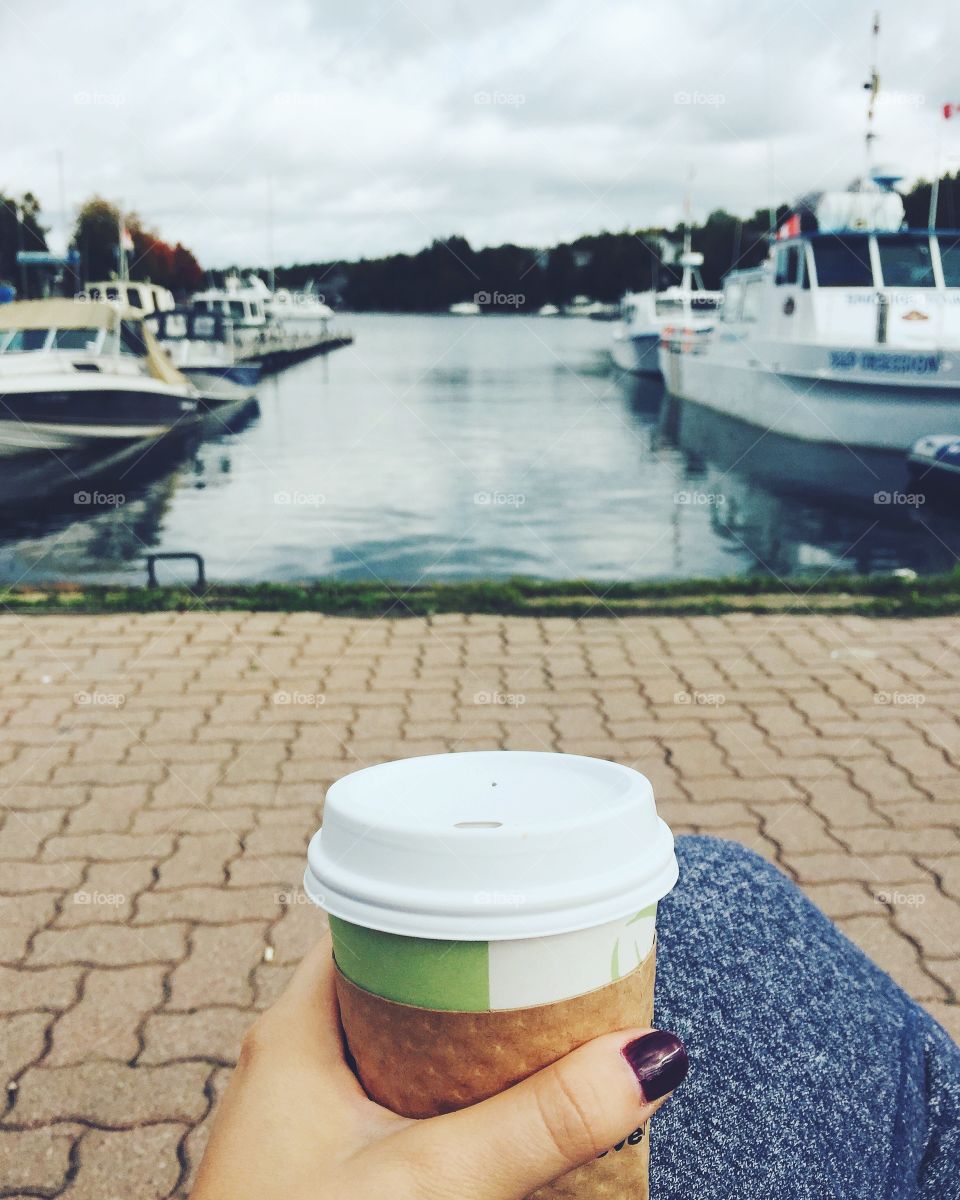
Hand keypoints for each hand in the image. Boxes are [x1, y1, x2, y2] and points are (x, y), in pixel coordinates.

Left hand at [191, 933, 687, 1199]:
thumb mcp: (432, 1183)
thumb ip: (538, 1124)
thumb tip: (650, 1057)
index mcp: (293, 1033)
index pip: (376, 929)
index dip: (449, 912)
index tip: (523, 906)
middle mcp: (292, 1067)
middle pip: (397, 990)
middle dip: (475, 984)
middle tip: (555, 967)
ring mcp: (305, 1125)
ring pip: (401, 1054)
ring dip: (466, 1048)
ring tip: (546, 1030)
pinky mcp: (325, 1173)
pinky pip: (396, 1109)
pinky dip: (449, 1101)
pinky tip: (499, 1115)